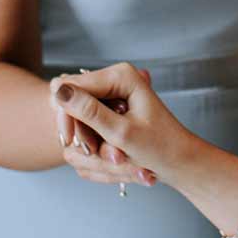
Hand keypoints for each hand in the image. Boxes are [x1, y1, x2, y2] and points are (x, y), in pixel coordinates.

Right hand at [50, 69, 158, 187]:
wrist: (178, 162)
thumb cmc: (161, 148)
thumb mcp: (122, 133)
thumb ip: (89, 111)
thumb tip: (59, 90)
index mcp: (120, 76)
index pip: (67, 87)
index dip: (66, 116)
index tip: (73, 142)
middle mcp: (113, 81)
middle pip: (70, 106)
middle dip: (83, 135)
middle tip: (102, 154)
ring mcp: (109, 97)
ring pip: (77, 123)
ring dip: (93, 147)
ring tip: (120, 160)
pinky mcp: (107, 113)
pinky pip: (87, 132)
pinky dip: (98, 150)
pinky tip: (118, 160)